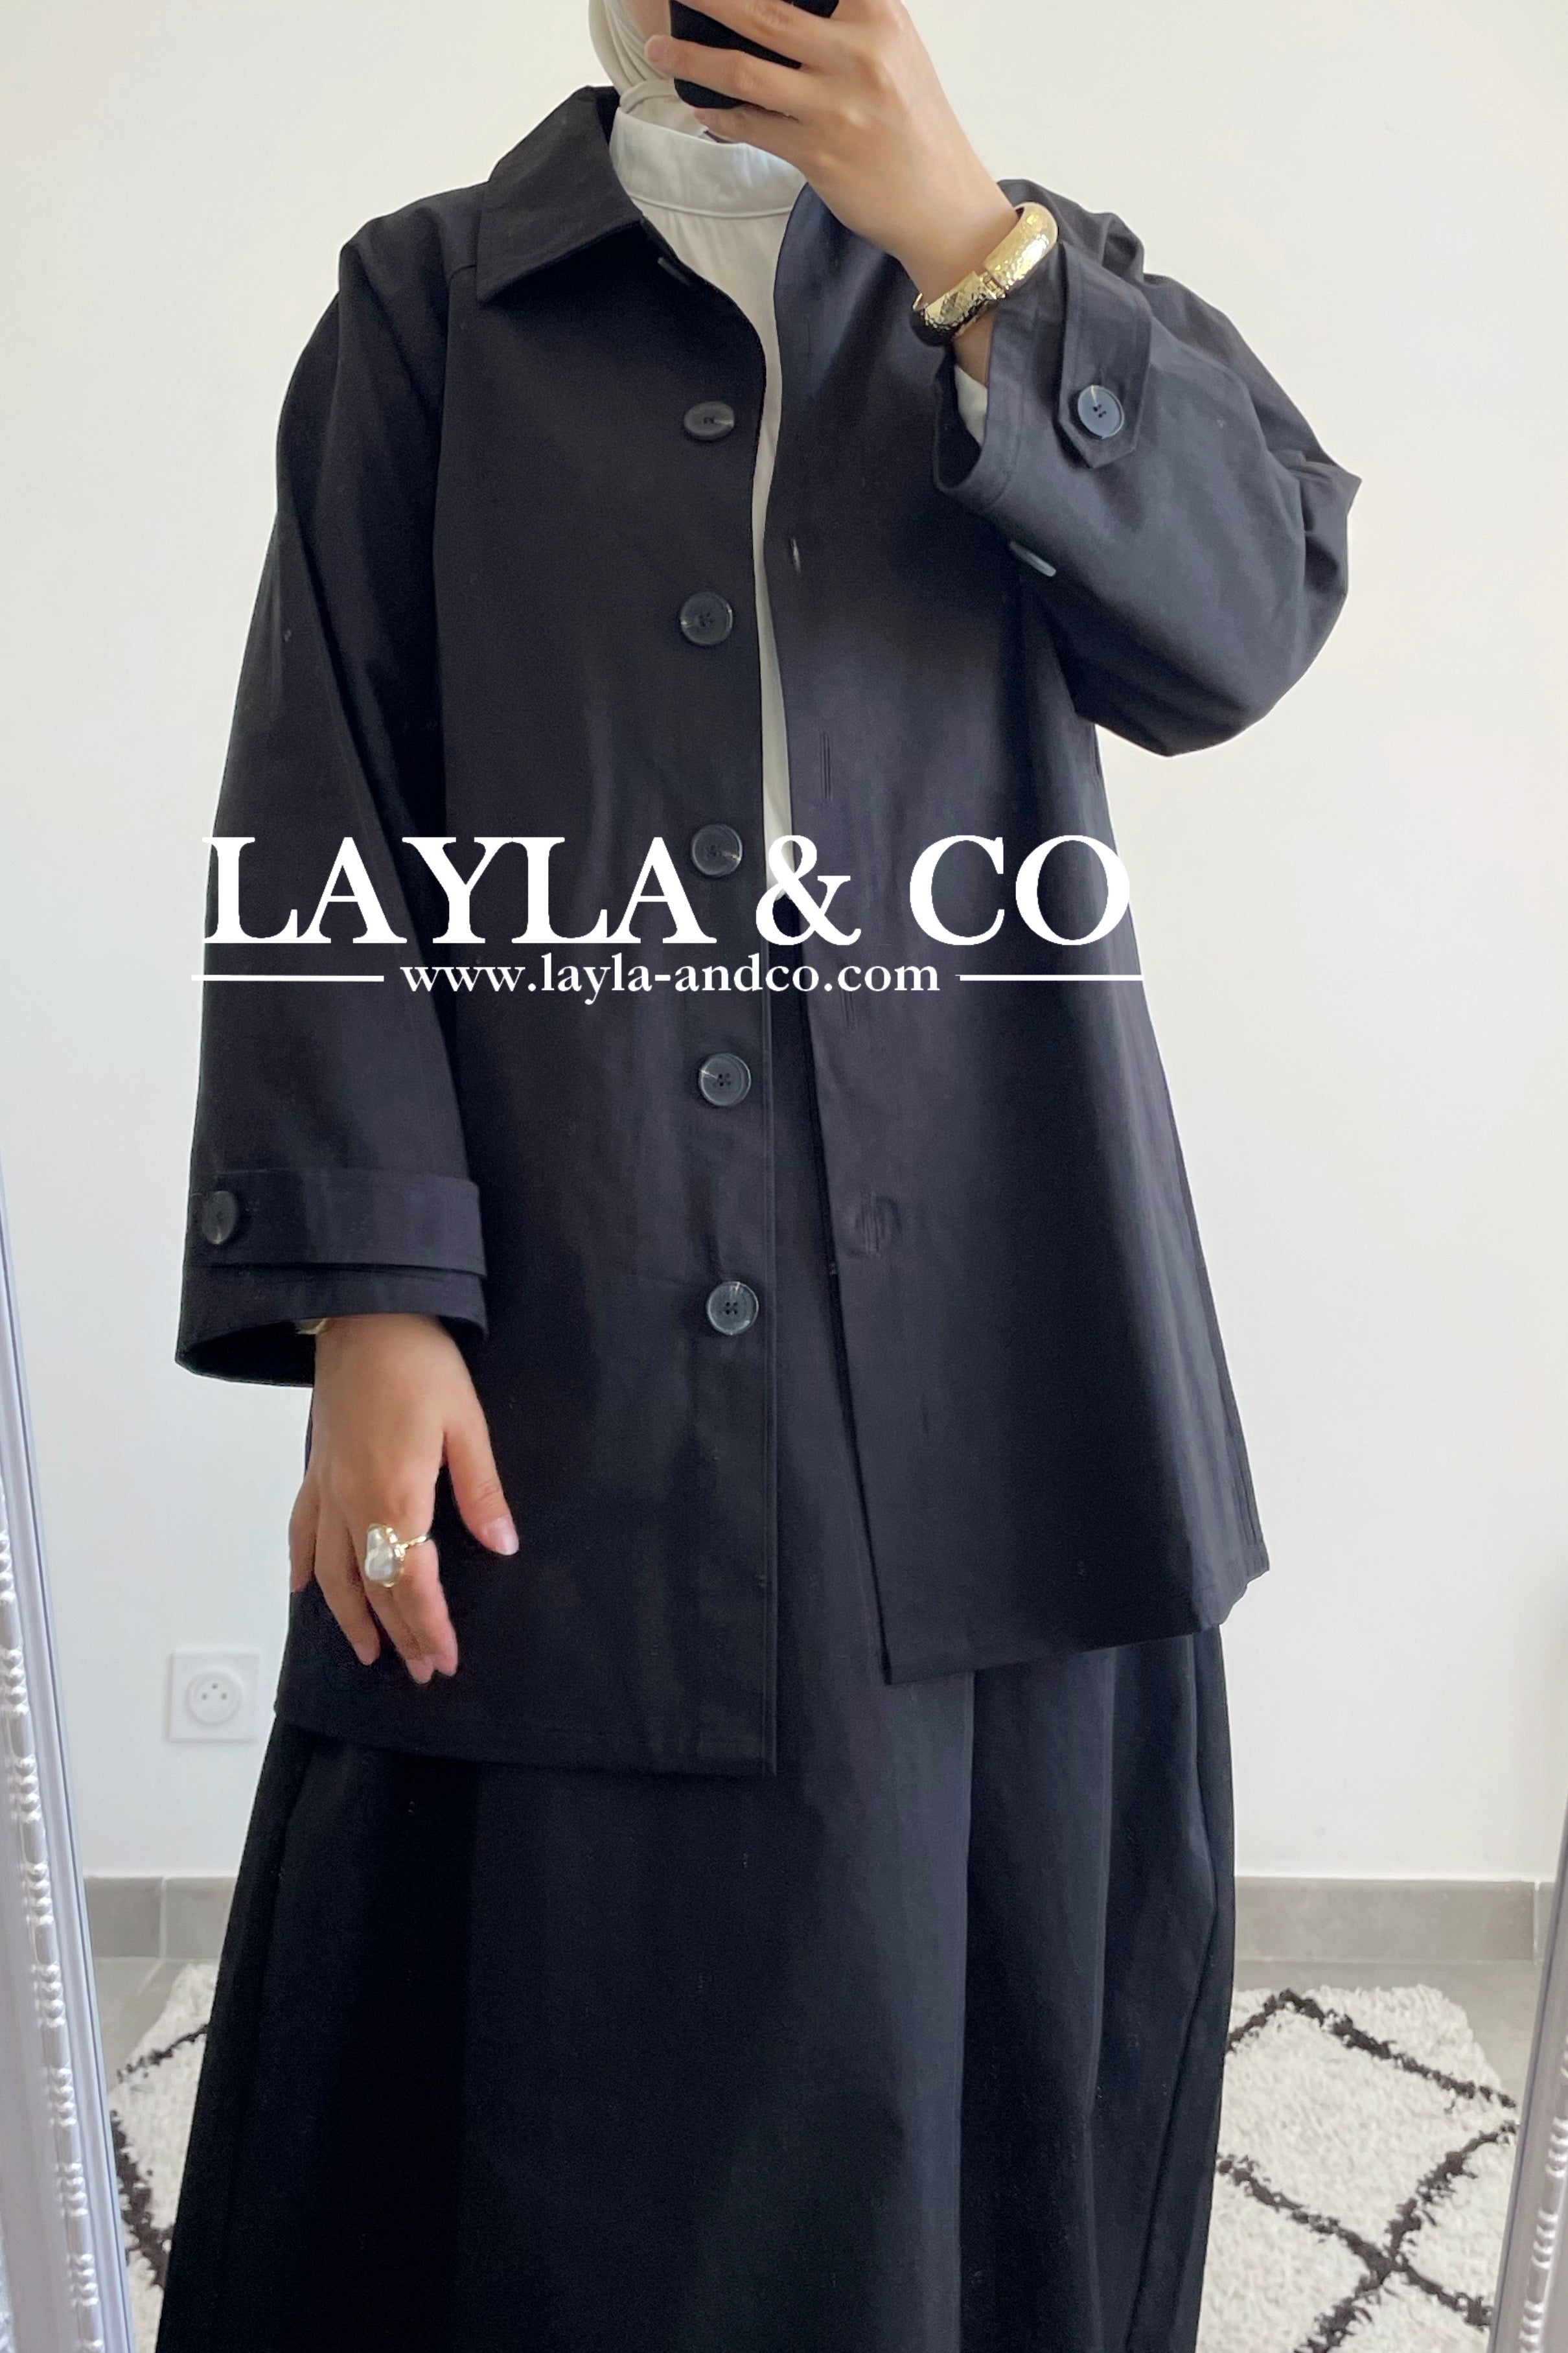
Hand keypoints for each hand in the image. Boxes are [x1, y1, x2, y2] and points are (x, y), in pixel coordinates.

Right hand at [288, 1313, 517, 1682]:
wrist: (365, 1315)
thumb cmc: (421, 1363)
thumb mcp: (467, 1423)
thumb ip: (481, 1490)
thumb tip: (504, 1547)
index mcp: (396, 1495)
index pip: (412, 1582)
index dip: (429, 1626)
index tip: (445, 1660)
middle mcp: (354, 1503)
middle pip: (374, 1587)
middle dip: (400, 1633)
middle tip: (421, 1670)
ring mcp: (328, 1489)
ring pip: (333, 1573)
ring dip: (352, 1617)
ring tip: (371, 1652)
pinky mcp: (316, 1471)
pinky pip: (301, 1532)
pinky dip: (303, 1567)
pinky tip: (305, 1591)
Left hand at [643, 0, 1020, 380]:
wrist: (943, 204)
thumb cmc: (915, 124)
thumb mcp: (894, 49)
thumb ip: (847, 18)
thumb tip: (784, 7)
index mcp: (878, 15)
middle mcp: (857, 53)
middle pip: (763, 11)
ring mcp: (835, 106)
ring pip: (745, 72)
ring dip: (692, 58)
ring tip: (657, 51)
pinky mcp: (818, 154)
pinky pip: (751, 128)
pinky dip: (718, 116)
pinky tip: (698, 106)